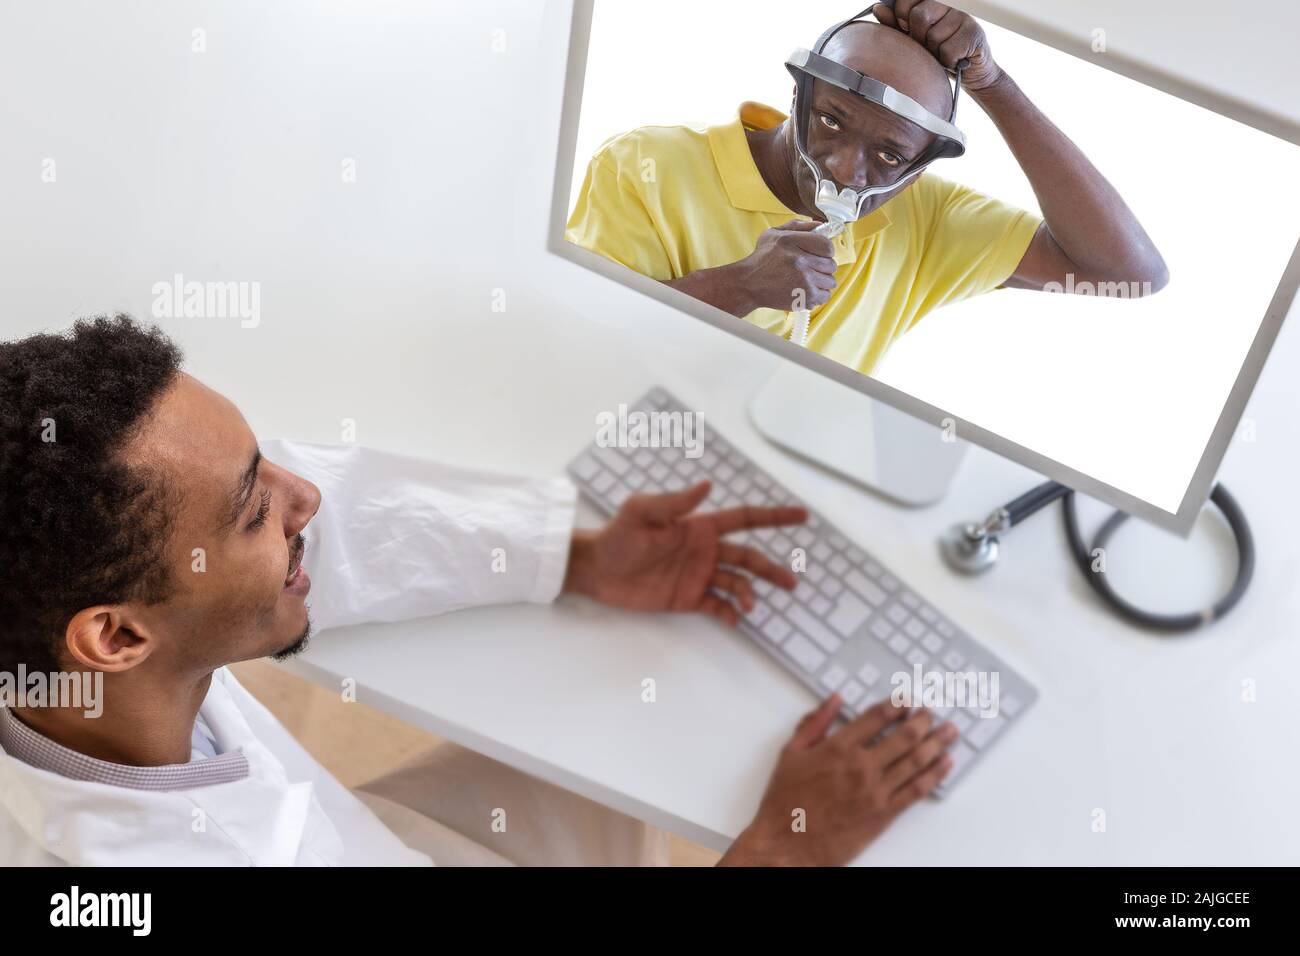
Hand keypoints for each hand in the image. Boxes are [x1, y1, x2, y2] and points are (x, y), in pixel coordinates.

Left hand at [563, 481, 806, 625]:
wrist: (596, 571)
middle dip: (771, 569)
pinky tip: (736, 619)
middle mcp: (705, 551)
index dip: (774, 517)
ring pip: (736, 584)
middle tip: (792, 582)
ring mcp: (698, 576)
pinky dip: (730, 613)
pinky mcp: (688, 599)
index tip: (802, 516)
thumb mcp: (642, 512)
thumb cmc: (617, 536)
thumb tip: (708, 485)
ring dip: (749, 594)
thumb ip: (674, 502)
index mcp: (700, 527)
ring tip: (751, 606)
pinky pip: (717, 606)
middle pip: (748, 557)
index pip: (744, 519)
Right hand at [720, 696, 956, 865]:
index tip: (907, 699)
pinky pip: (915, 791)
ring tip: (950, 732)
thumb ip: (814, 723)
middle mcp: (862, 766)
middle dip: (923, 720)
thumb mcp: (791, 753)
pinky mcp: (883, 814)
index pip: (877, 717)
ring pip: (915, 761)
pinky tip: (944, 764)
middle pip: (903, 736)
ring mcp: (876, 791)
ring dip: (936, 743)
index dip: (897, 705)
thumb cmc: (785, 801)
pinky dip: (933, 775)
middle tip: (932, 712)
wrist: (787, 843)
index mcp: (839, 747)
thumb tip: (834, 700)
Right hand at [729, 220, 837, 313]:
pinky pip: (825, 296)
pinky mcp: (804, 297)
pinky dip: (818, 295)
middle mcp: (800, 261)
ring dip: (821, 282)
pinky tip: (806, 291)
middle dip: (823, 267)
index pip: (827, 246)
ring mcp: (804, 280)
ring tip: (808, 281)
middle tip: (811, 269)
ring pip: (830, 281)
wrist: (748, 284)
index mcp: (793, 242)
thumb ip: (798, 227)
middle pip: (831, 265)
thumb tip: (820, 226)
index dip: (826, 251)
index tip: (819, 255)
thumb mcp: (774, 234)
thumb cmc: (761, 259)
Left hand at [872, 1, 1003, 92]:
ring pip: (934, 36)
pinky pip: (949, 49)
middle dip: (919, 38)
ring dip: (935, 53)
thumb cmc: (938, 58)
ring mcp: (962, 18)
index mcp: (930, 7)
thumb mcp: (914, 43)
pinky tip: (955, 61)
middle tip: (929, 48)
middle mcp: (947, 8)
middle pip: (919, 16)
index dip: (901, 16)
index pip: (907, 1)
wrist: (969, 75)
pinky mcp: (974, 33)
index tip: (906, 30)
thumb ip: (896, 27)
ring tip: (942, 56)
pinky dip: (948, 61)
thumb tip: (879, 8)